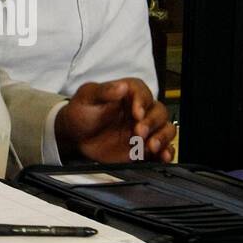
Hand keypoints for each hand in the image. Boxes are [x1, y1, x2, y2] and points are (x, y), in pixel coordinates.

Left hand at [55, 78, 174, 163]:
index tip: (137, 112)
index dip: (143, 101)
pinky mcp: (144, 147)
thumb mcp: (86, 98)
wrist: (75, 138)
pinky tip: (161, 156)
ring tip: (150, 146)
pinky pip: (164, 149)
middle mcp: (139, 111)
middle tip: (138, 132)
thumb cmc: (80, 114)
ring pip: (166, 129)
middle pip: (159, 111)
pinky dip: (166, 152)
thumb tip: (121, 86)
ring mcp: (143, 130)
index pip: (143, 92)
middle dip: (152, 122)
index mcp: (126, 95)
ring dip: (162, 137)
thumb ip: (103, 91)